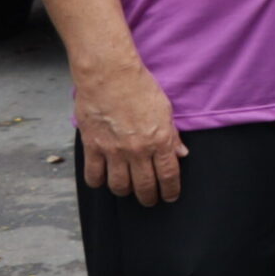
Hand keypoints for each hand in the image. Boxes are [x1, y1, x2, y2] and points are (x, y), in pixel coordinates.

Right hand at [74, 61, 186, 206]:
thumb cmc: (140, 87)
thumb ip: (172, 135)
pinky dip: (98, 182)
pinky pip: (94, 175)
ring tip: (127, 190)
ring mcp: (114, 151)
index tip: (170, 197)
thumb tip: (182, 154)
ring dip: (125, 192)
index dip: (171, 191)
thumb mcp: (165, 109)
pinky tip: (102, 181)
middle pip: (144, 186)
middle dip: (149, 197)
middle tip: (150, 200)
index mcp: (160, 141)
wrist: (109, 75)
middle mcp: (138, 150)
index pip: (169, 176)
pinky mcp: (92, 147)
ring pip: (119, 185)